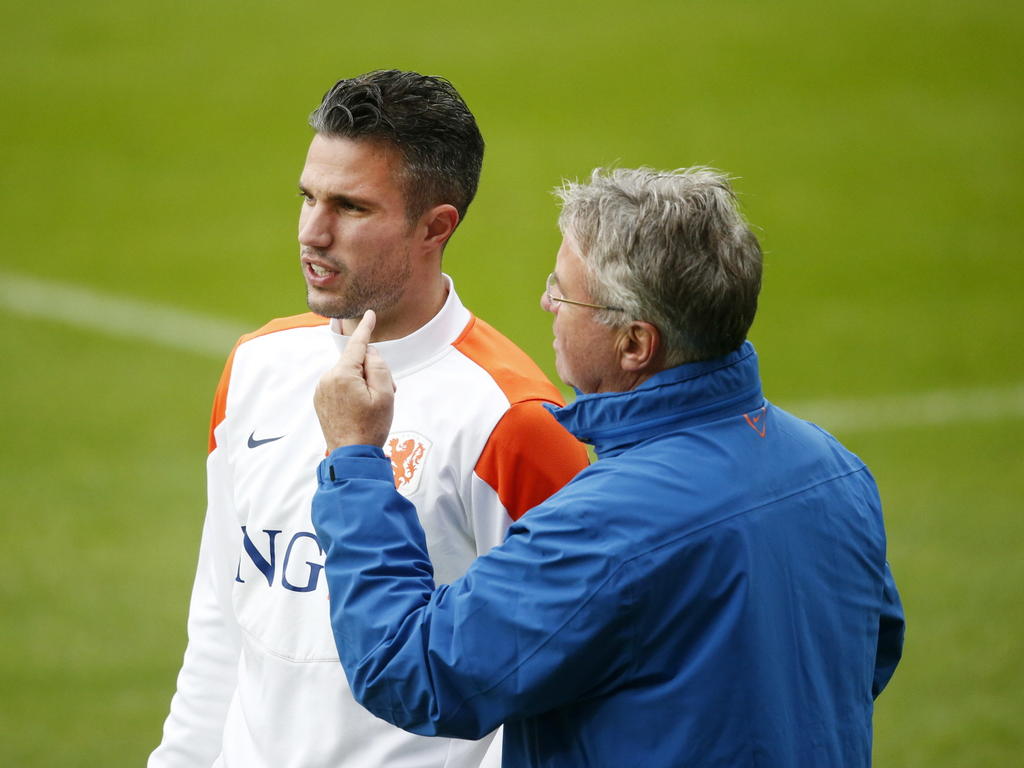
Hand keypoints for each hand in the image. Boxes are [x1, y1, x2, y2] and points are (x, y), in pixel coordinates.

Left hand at [314, 310, 395, 450]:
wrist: (351, 455)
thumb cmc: (371, 427)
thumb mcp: (385, 394)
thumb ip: (378, 366)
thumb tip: (369, 352)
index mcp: (342, 374)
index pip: (357, 345)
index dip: (366, 329)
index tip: (370, 314)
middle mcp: (327, 378)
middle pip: (356, 362)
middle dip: (372, 372)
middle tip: (387, 394)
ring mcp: (321, 390)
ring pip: (348, 374)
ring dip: (363, 383)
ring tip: (373, 406)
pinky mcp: (320, 400)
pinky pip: (340, 385)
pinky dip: (353, 391)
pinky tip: (360, 409)